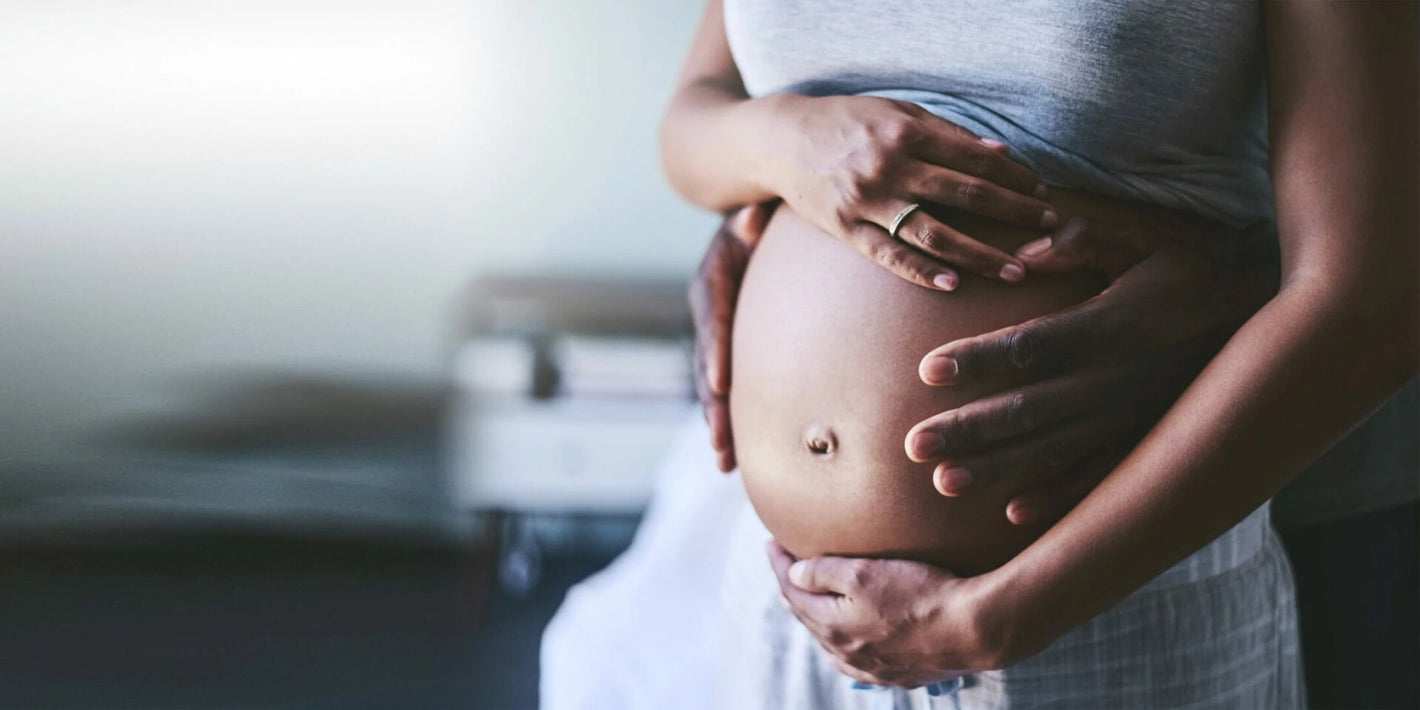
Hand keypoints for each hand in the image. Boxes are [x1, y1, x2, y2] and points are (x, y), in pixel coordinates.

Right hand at [689, 202, 774, 471]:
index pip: (714, 320)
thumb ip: (753, 220)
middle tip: (721, 441)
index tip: (722, 384)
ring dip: (718, 424)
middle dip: (714, 406)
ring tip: (725, 461)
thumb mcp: (755, 213)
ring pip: (713, 388)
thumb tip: (752, 220)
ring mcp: (715, 338)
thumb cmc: (760, 219)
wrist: (750, 225)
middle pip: (707, 366)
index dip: (715, 352)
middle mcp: (708, 314)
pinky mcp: (728, 353)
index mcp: (713, 281)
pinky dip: (730, 423)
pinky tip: (736, 461)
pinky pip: (727, 391)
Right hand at [762, 94, 1055, 289]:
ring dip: (982, 254)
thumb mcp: (896, 114)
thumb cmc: (847, 124)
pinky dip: (922, 271)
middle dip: (1014, 214)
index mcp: (908, 133)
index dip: (1016, 177)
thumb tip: (1001, 153)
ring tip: (1017, 272)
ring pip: (936, 232)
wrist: (780, 141)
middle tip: (1050, 231)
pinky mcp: (846, 228)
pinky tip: (954, 284)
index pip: (977, 159)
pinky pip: (890, 255)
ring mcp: (868, 201)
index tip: (1043, 194)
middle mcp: (891, 166)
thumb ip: (947, 133)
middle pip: (967, 194)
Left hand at [767, 541, 1007, 686]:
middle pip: (807, 618)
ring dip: (815, 619)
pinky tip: (849, 644)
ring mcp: (873, 668)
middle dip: (792, 590)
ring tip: (809, 602)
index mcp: (833, 627)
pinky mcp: (900, 674)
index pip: (792, 592)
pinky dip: (843, 647)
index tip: (770, 541)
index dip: (778, 564)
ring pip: (830, 643)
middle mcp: (847, 653)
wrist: (974, 630)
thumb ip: (823, 572)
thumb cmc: (921, 595)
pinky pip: (858, 663)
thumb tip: (793, 573)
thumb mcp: (865, 573)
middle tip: (783, 566)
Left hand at [905, 217, 1278, 523]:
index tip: (926, 370)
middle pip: (1027, 409)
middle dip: (968, 429)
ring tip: (944, 485)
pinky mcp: (1146, 442)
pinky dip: (1059, 499)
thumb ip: (1082, 241)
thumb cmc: (1193, 275)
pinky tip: (1015, 515)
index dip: (978, 359)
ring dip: (997, 470)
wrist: (1274, 327)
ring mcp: (1129, 418)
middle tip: (911, 447)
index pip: (1029, 346)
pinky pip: (1098, 477)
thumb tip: (1022, 251)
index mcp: (1106, 327)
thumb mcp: (1145, 242)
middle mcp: (1112, 380)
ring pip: (1053, 450)